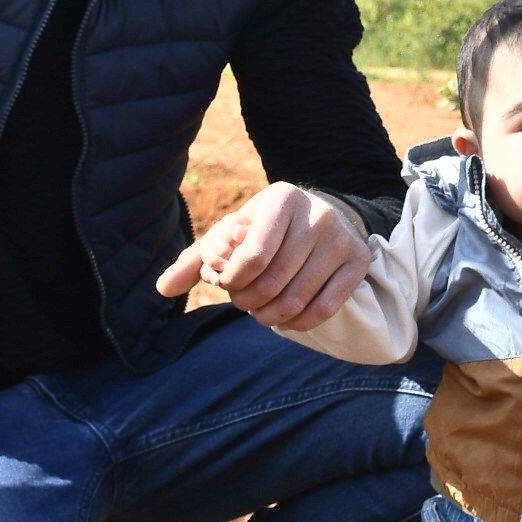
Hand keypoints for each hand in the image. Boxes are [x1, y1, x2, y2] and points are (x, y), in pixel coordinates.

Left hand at [155, 182, 371, 329]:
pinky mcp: (358, 262)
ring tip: (261, 313)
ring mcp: (342, 238)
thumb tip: (163, 289)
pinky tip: (286, 319)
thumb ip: (197, 259)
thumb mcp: (232, 234)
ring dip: (271, 316)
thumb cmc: (265, 230)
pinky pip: (325, 308)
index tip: (227, 286)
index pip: (253, 255)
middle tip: (243, 303)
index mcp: (281, 198)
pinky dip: (300, 323)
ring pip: (298, 298)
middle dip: (249, 302)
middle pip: (274, 282)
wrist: (319, 218)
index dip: (233, 282)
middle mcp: (317, 214)